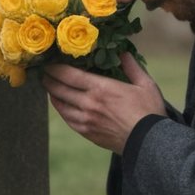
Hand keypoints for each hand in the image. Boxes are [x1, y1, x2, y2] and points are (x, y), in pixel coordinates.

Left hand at [41, 53, 165, 152]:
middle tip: (44, 72)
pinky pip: (67, 119)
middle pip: (59, 89)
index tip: (49, 62)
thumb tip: (123, 52)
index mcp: (101, 88)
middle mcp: (88, 103)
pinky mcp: (87, 132)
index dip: (54, 67)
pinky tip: (61, 104)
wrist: (149, 142)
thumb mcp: (145, 84)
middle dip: (48, 78)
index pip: (68, 74)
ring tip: (50, 87)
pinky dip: (61, 109)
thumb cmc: (149, 112)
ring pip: (60, 105)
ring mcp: (85, 120)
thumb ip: (131, 66)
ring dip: (52, 94)